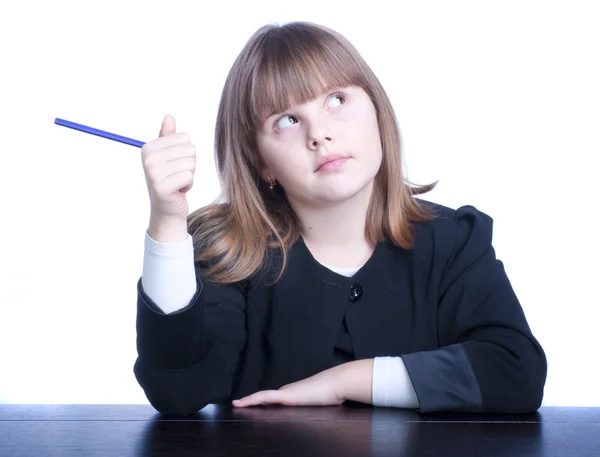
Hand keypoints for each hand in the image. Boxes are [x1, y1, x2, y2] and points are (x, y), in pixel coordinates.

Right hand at [141, 115, 195, 220]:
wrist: (168, 208)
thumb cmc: (170, 180)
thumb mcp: (169, 156)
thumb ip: (169, 137)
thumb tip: (169, 117)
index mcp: (149, 148)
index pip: (185, 138)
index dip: (185, 153)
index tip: (174, 165)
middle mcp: (148, 158)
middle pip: (189, 149)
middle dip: (189, 164)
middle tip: (177, 175)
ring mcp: (153, 172)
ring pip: (191, 163)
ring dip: (189, 175)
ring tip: (178, 182)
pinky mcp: (162, 187)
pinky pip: (189, 176)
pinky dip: (189, 185)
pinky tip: (179, 191)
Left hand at [232, 365, 346, 407]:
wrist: (338, 383)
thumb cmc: (334, 393)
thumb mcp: (322, 403)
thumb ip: (317, 405)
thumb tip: (322, 411)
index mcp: (295, 393)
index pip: (276, 398)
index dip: (262, 401)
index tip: (253, 405)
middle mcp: (288, 391)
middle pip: (266, 397)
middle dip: (252, 402)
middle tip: (238, 405)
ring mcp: (286, 392)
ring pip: (262, 397)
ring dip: (248, 401)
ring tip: (235, 405)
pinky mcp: (286, 395)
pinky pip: (263, 397)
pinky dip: (251, 400)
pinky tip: (240, 404)